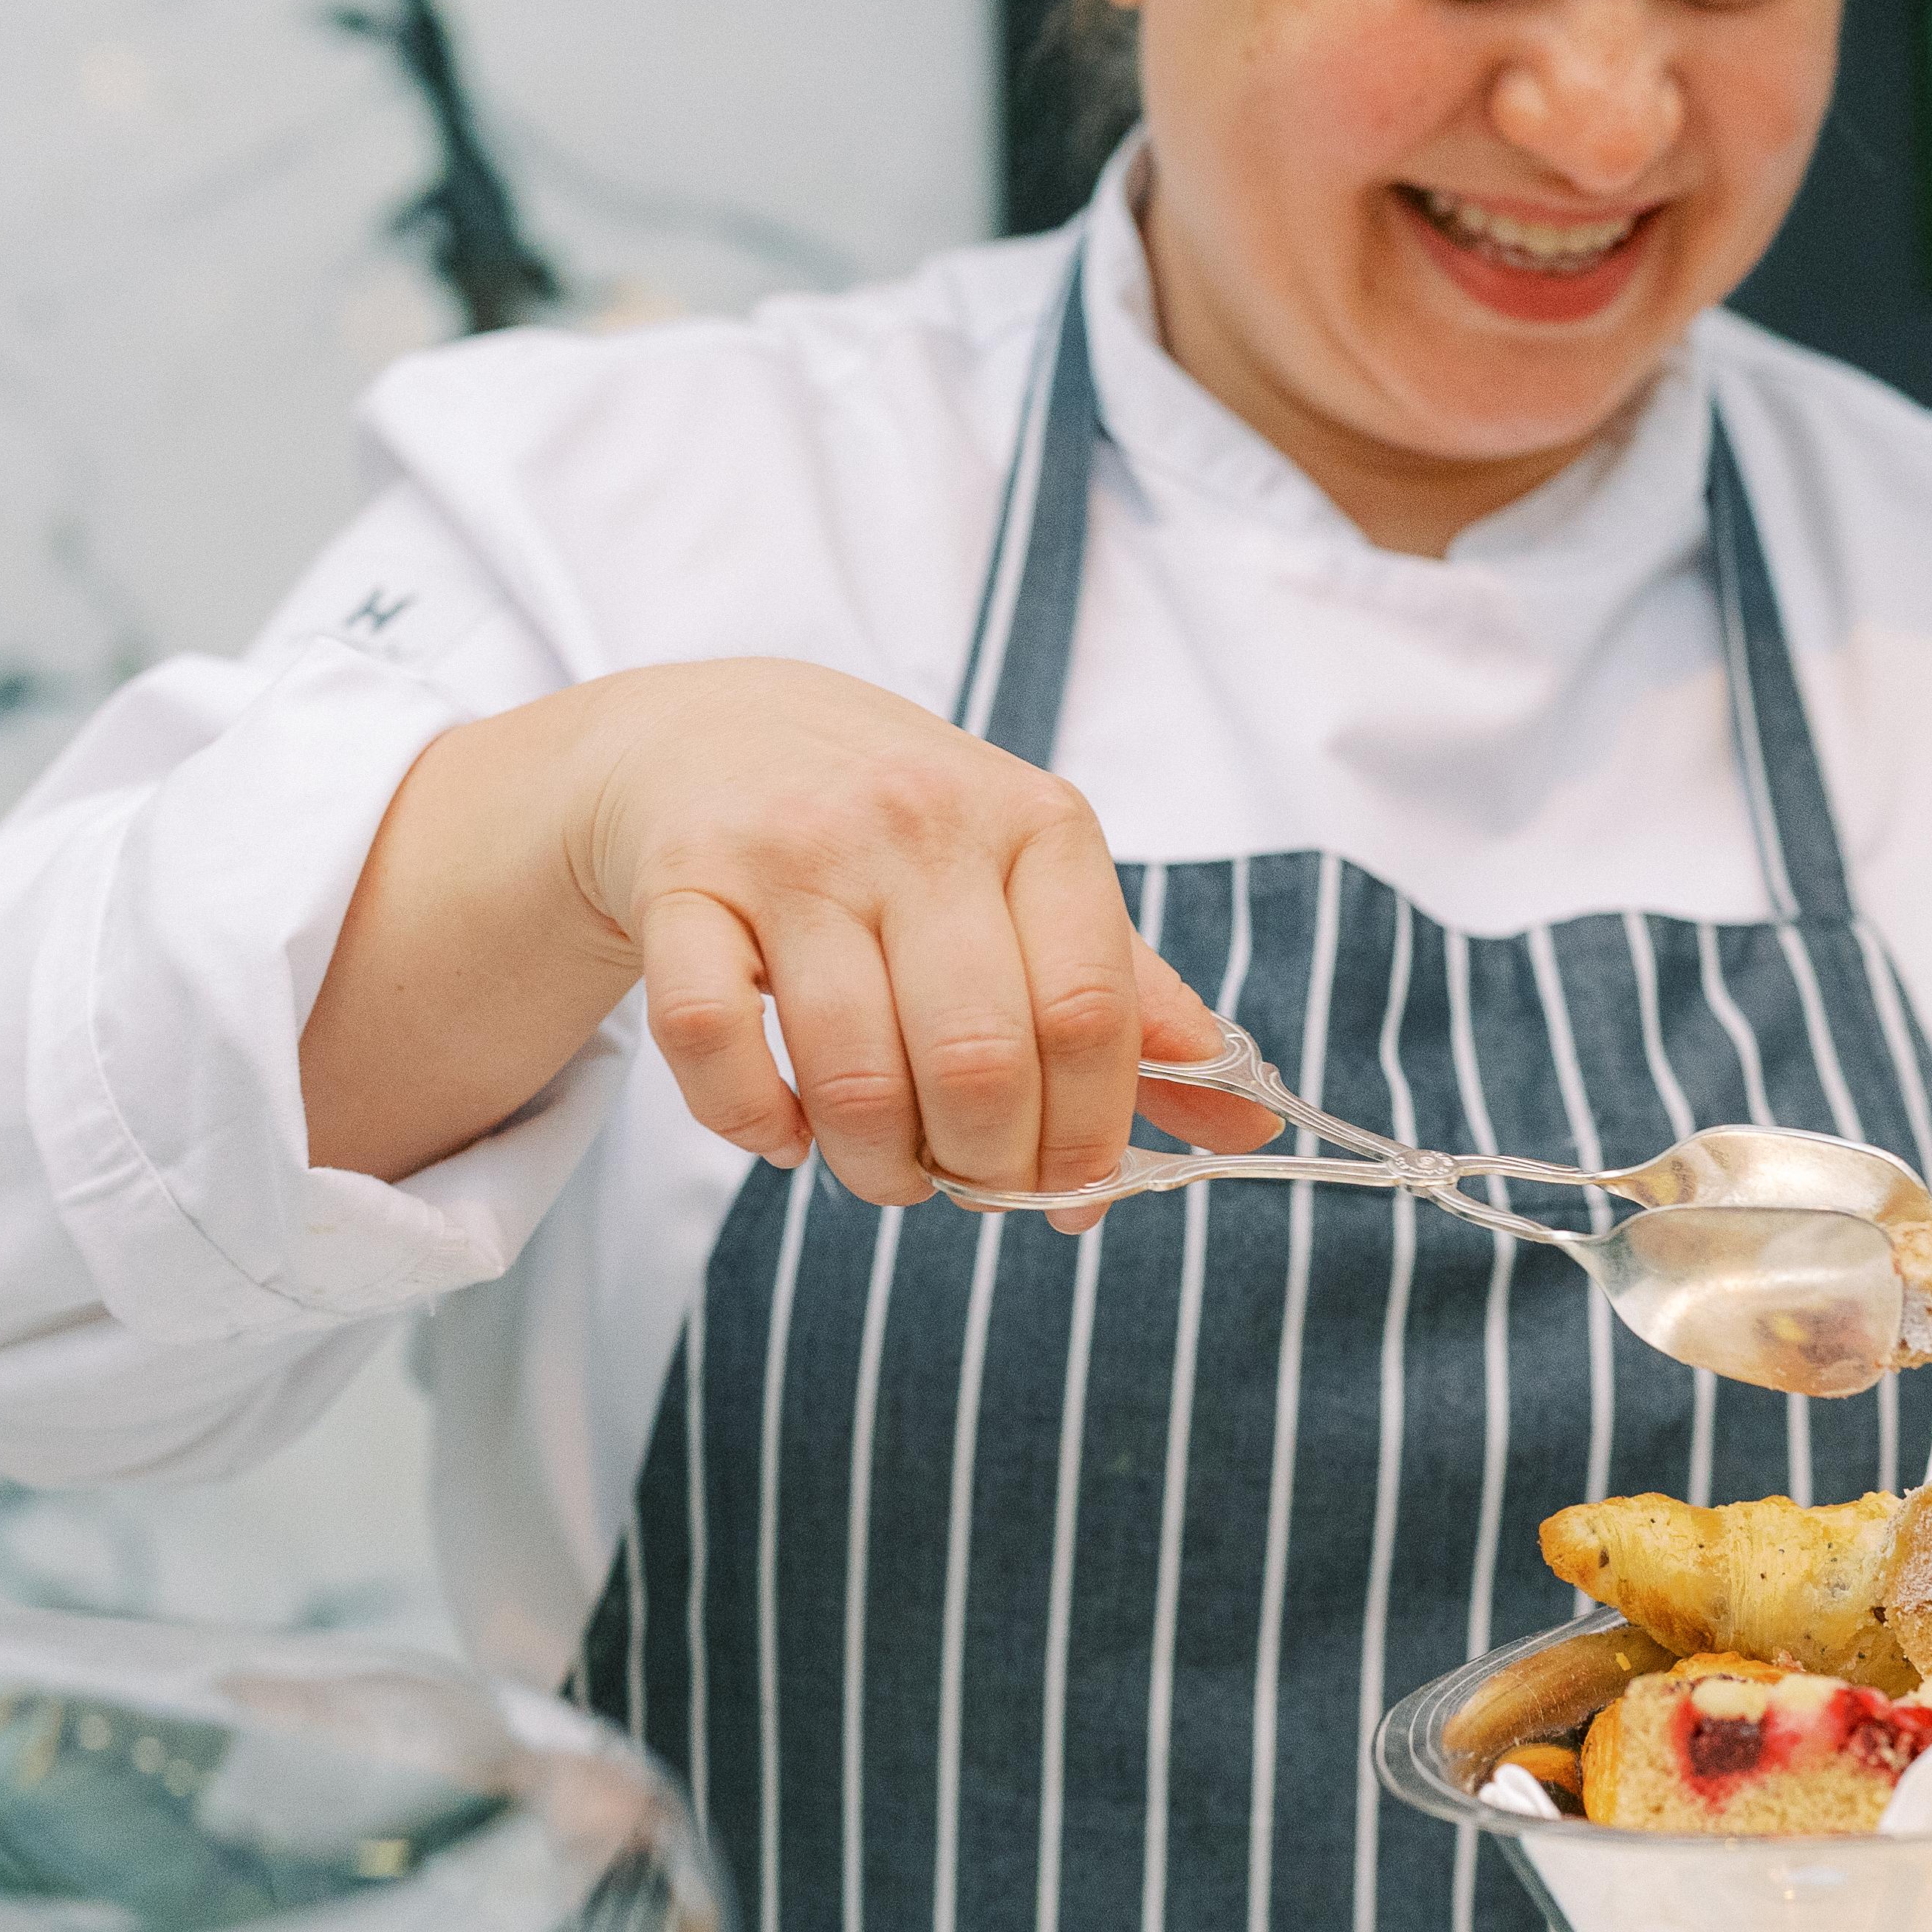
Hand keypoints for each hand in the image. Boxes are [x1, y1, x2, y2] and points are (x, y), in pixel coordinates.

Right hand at [581, 662, 1277, 1215]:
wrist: (717, 734)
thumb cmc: (903, 832)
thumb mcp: (1033, 885)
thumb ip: (1132, 1004)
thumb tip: (1249, 1129)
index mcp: (1034, 825)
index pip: (1091, 1018)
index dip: (1090, 1140)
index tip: (1075, 1196)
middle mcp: (918, 821)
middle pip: (980, 1060)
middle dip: (987, 1169)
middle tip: (973, 1185)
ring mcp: (793, 849)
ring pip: (851, 1072)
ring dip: (876, 1167)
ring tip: (886, 1170)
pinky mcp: (682, 882)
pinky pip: (712, 1044)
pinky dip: (754, 1124)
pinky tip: (784, 1132)